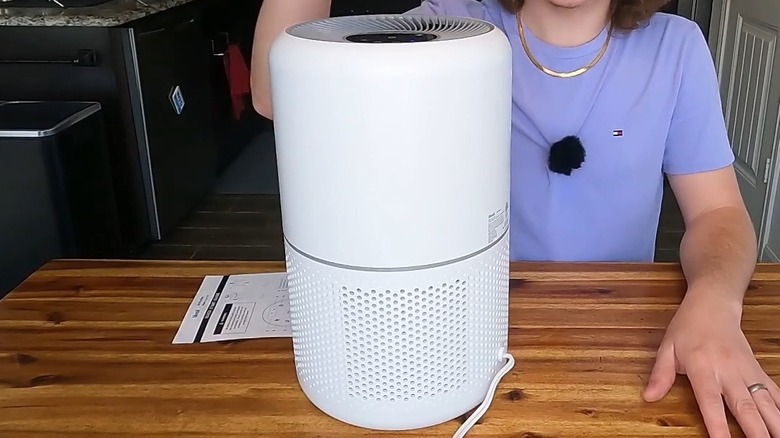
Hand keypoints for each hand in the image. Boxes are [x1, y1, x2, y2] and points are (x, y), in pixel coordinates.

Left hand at [642, 295, 779, 436]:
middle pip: (744, 405)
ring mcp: (747, 371)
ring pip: (765, 401)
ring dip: (774, 423)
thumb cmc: (688, 327)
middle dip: (755, 431)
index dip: (717, 424)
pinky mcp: (758, 370)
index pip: (709, 400)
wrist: (713, 304)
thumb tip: (649, 397)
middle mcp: (728, 370)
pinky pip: (775, 392)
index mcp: (702, 366)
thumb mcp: (667, 347)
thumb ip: (660, 374)